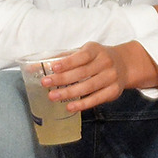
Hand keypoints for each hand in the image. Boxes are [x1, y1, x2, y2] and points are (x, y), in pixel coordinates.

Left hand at [42, 41, 157, 110]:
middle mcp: (106, 62)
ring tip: (53, 96)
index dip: (68, 62)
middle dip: (63, 79)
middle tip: (45, 83)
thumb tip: (33, 67)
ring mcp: (111, 77)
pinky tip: (70, 106)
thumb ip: (61, 59)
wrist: (125, 64)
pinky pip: (97, 98)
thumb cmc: (97, 58)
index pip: (82, 56)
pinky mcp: (114, 91)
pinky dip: (83, 104)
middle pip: (83, 72)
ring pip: (89, 86)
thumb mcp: (83, 52)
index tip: (53, 67)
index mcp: (96, 50)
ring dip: (69, 92)